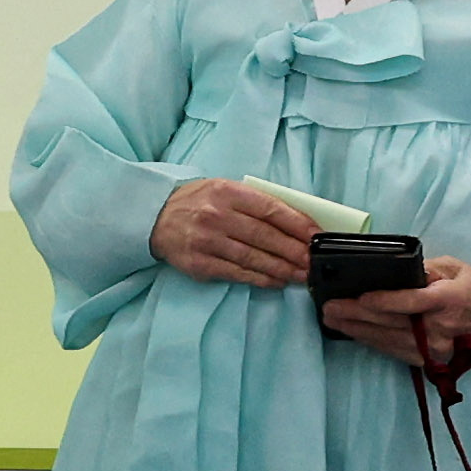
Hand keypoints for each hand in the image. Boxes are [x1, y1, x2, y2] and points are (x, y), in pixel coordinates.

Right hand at [151, 179, 318, 287]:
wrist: (155, 218)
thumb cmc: (198, 202)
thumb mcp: (224, 190)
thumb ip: (254, 203)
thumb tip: (294, 223)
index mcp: (228, 192)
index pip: (271, 209)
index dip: (297, 224)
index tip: (316, 237)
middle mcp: (217, 215)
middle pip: (265, 236)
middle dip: (294, 251)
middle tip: (313, 262)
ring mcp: (207, 241)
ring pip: (254, 258)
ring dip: (282, 269)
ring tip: (301, 276)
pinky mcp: (200, 263)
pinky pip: (237, 273)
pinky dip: (260, 278)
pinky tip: (276, 281)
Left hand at [323, 256, 470, 370]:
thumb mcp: (458, 268)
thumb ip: (427, 269)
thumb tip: (397, 270)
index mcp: (447, 301)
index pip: (410, 302)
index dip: (383, 301)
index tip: (360, 298)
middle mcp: (438, 329)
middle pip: (391, 322)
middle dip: (356, 315)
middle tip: (329, 307)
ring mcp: (432, 349)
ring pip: (388, 340)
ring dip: (357, 330)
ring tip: (333, 320)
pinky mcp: (428, 360)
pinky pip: (394, 351)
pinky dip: (372, 341)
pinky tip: (353, 333)